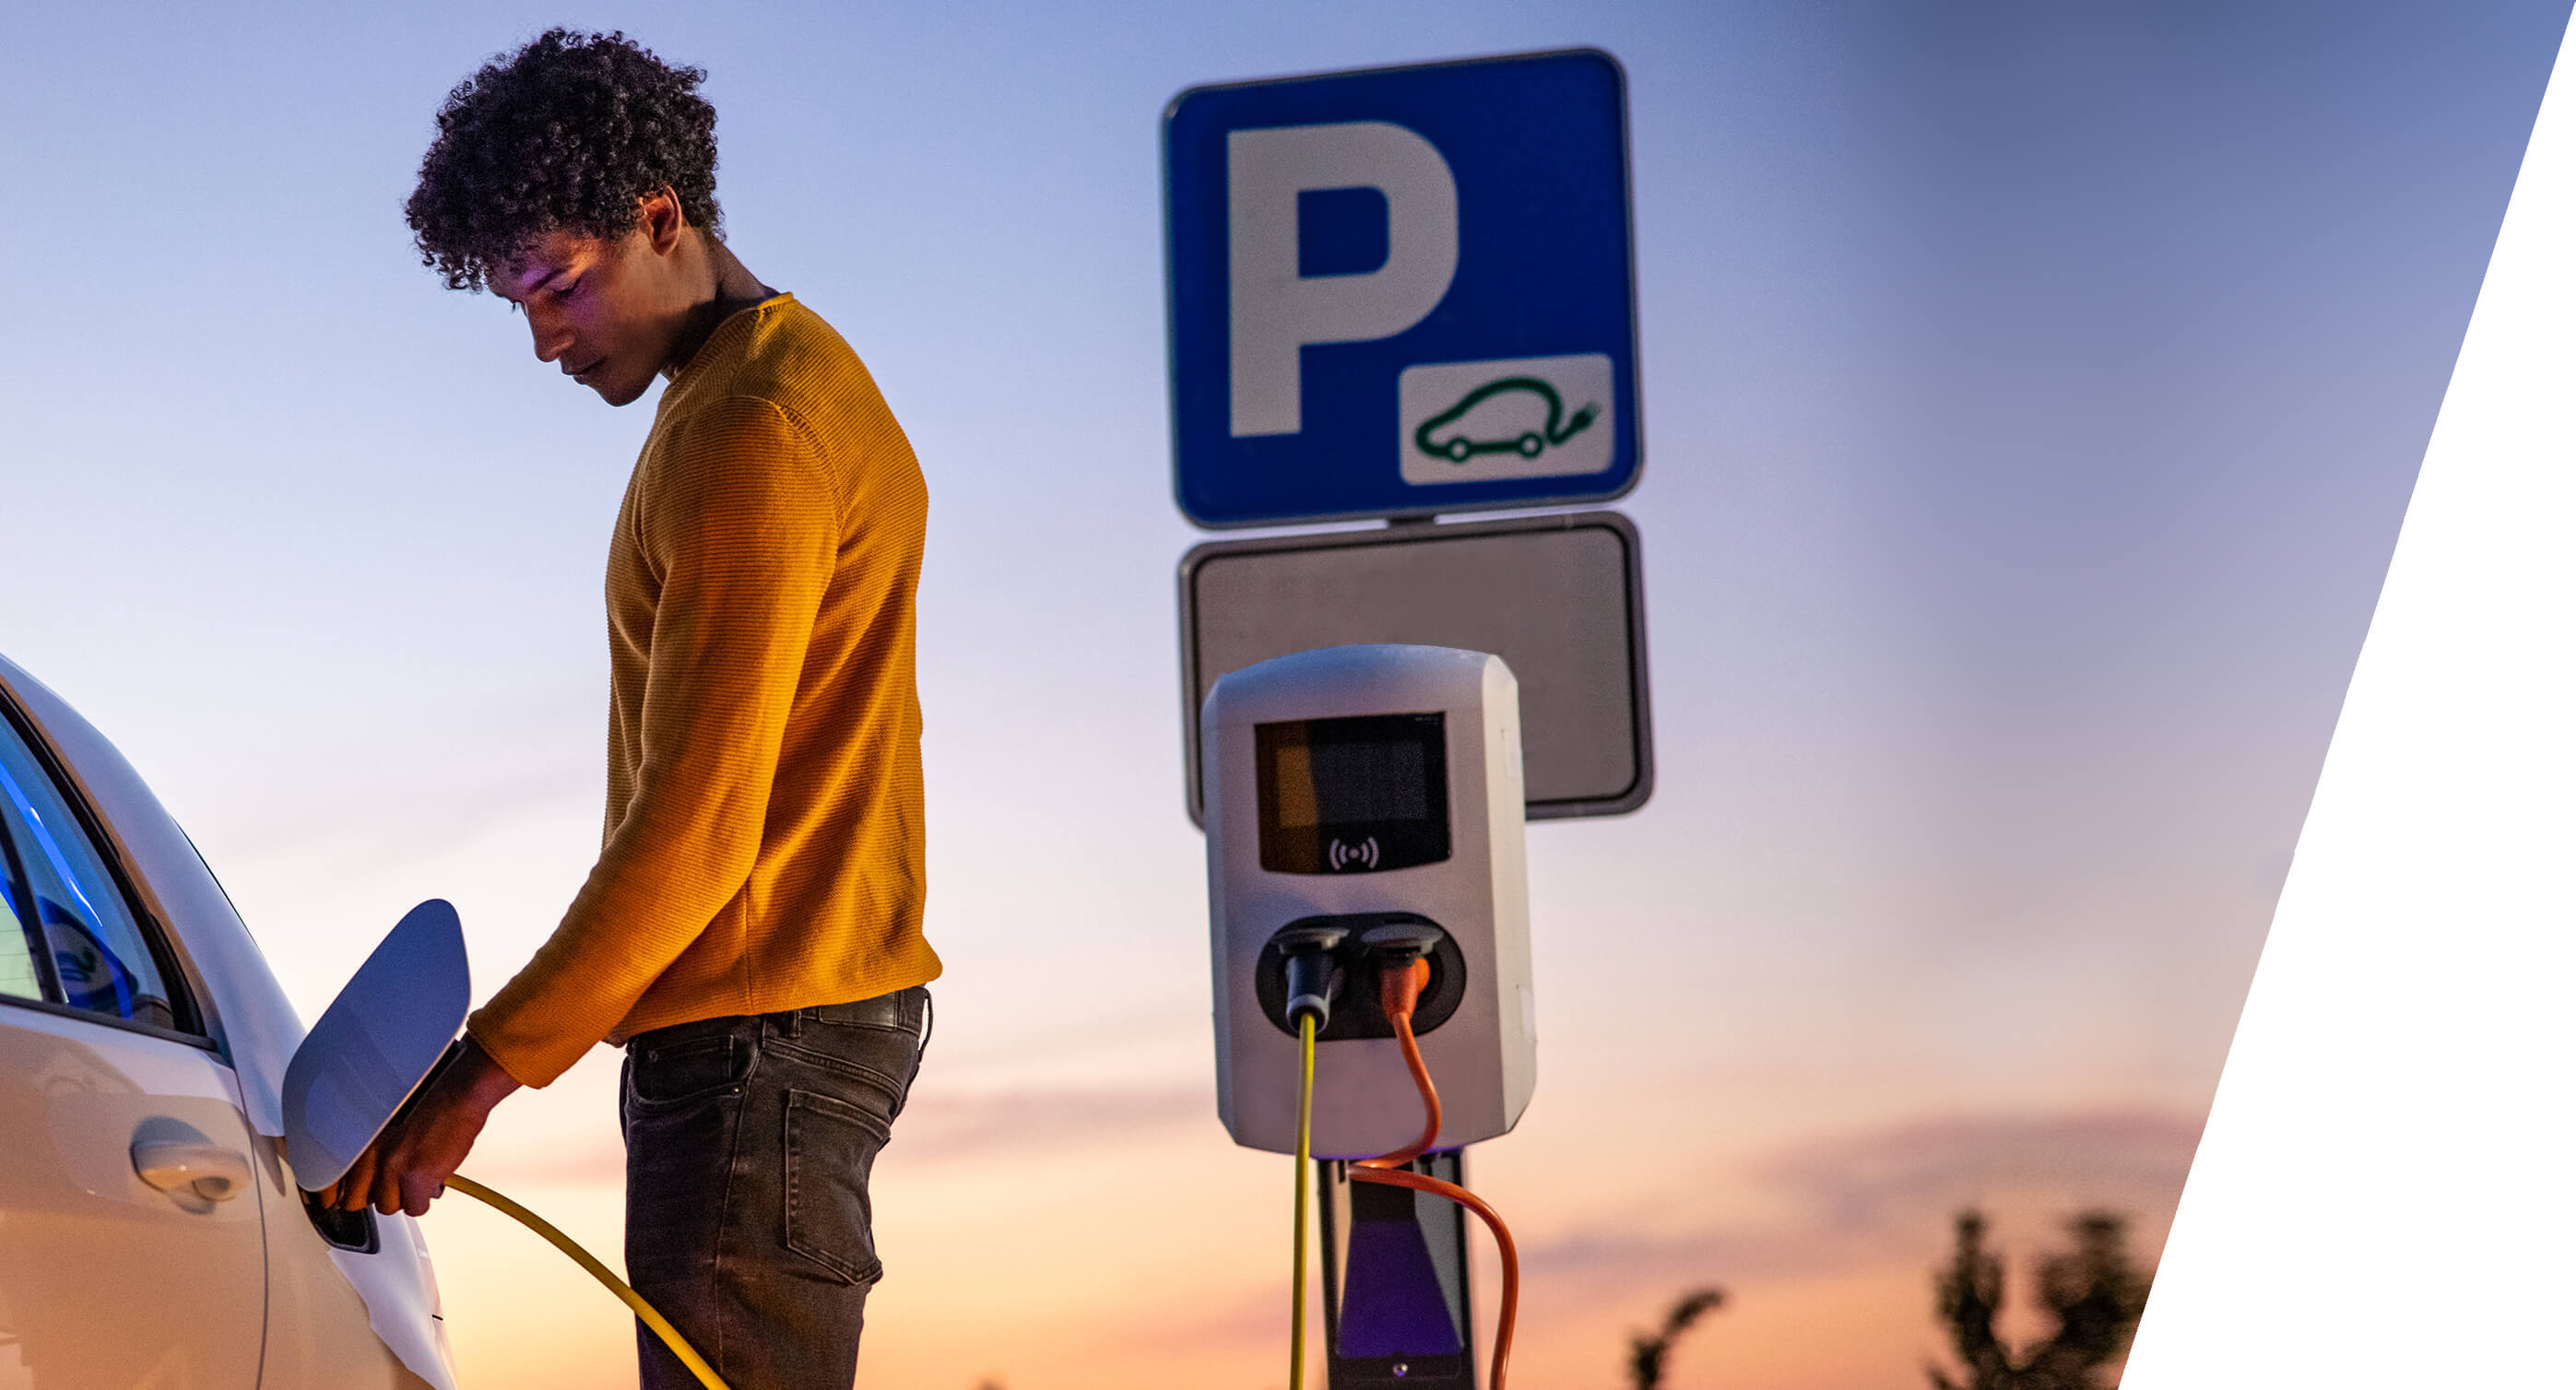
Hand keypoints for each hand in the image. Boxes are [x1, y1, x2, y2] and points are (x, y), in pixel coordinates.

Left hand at [322, 1035, 522, 1216]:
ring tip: (419, 1179)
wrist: (459, 1098)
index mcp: (361, 1142)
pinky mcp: (415, 1178)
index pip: (339, 1183)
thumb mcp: (391, 1130)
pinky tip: (432, 1182)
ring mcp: (392, 1168)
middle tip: (399, 1185)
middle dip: (382, 1195)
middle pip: (360, 1201)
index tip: (357, 1195)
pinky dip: (425, 1200)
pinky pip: (415, 1208)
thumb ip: (376, 1156)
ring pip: (389, 1207)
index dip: (350, 1193)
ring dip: (405, 1198)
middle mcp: (371, 1156)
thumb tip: (374, 1182)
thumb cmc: (432, 1107)